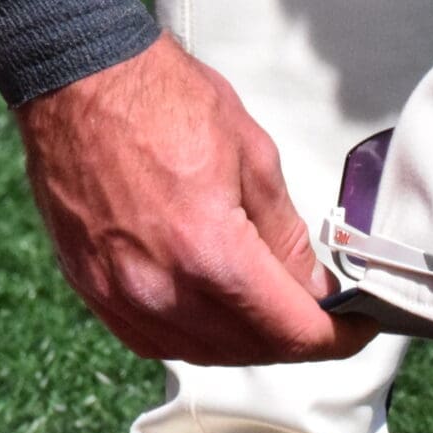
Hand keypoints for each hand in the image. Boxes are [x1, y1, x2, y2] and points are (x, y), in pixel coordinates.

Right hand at [15, 35, 372, 365]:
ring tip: (273, 309)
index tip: (357, 326)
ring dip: (249, 342)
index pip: (292, 332)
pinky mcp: (94, 291)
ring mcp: (121, 297)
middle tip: (322, 315)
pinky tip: (218, 309)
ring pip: (207, 353)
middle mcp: (161, 291)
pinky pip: (158, 340)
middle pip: (253, 350)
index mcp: (210, 256)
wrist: (74, 78)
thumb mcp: (253, 158)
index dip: (337, 337)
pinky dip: (199, 336)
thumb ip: (286, 237)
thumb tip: (313, 288)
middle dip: (297, 339)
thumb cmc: (160, 100)